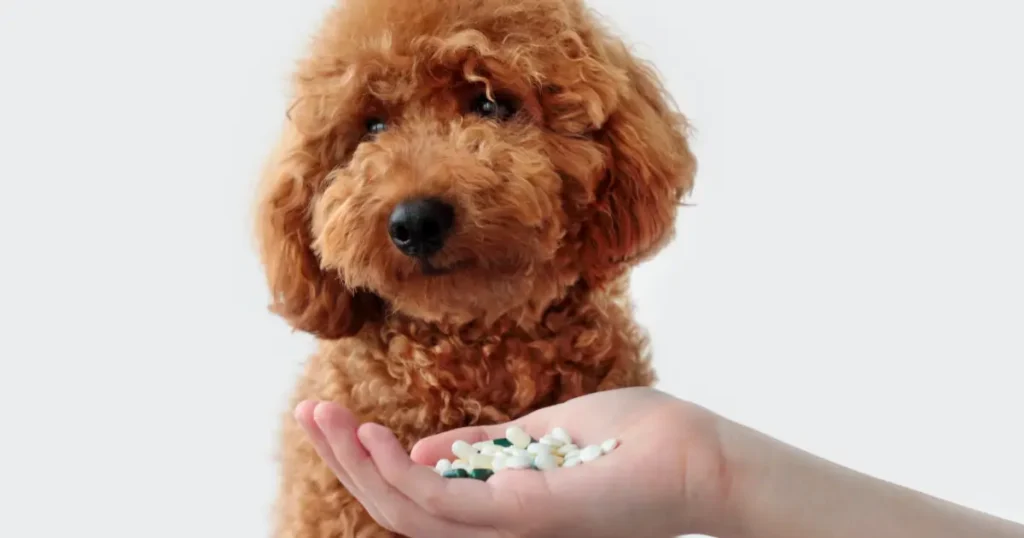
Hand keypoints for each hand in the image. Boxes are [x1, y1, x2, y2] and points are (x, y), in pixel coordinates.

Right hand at [294, 387, 731, 537]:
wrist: (700, 457)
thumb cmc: (632, 445)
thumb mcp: (543, 436)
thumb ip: (483, 450)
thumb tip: (424, 451)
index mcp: (499, 510)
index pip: (415, 499)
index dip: (365, 463)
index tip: (333, 416)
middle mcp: (498, 530)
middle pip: (399, 512)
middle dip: (346, 464)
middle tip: (308, 414)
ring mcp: (513, 527)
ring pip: (410, 515)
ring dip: (359, 468)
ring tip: (329, 419)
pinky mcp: (530, 515)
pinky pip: (450, 508)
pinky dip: (405, 478)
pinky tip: (379, 439)